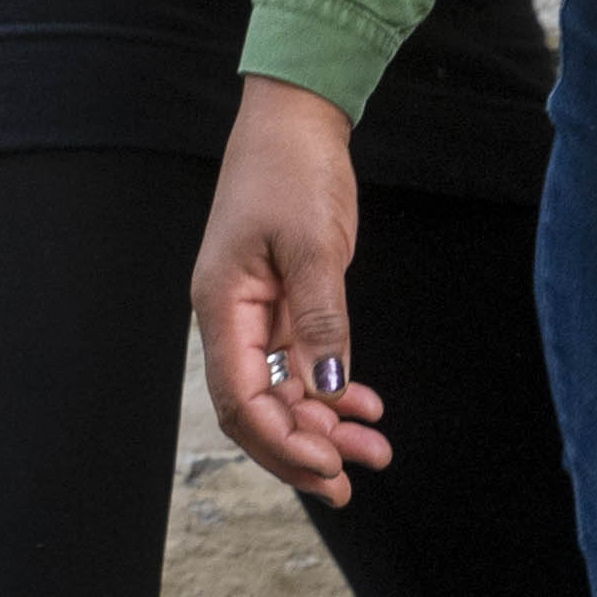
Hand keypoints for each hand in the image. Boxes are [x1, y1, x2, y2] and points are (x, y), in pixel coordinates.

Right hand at [191, 76, 389, 506]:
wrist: (296, 117)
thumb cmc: (292, 169)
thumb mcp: (313, 242)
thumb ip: (320, 320)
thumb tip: (328, 391)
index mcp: (222, 306)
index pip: (241, 400)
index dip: (282, 442)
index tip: (328, 466)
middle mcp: (233, 317)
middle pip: (261, 407)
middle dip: (305, 447)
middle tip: (354, 479)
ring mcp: (258, 310)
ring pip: (286, 388)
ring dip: (325, 423)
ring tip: (374, 448)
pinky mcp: (286, 298)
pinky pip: (304, 360)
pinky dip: (332, 386)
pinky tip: (365, 406)